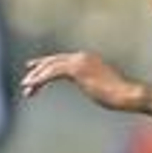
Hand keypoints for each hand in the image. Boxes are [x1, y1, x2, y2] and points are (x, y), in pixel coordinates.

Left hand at [20, 51, 147, 111]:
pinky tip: (31, 86)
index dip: (46, 64)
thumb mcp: (102, 87)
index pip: (62, 60)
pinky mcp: (76, 70)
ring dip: (36, 78)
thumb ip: (94, 83)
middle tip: (26, 81)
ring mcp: (79, 61)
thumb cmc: (119, 96)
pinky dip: (39, 80)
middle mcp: (82, 56)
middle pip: (54, 61)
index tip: (34, 70)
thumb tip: (95, 88)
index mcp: (88, 58)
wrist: (125, 95)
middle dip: (38, 71)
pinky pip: (51, 73)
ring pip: (50, 67)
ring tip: (26, 88)